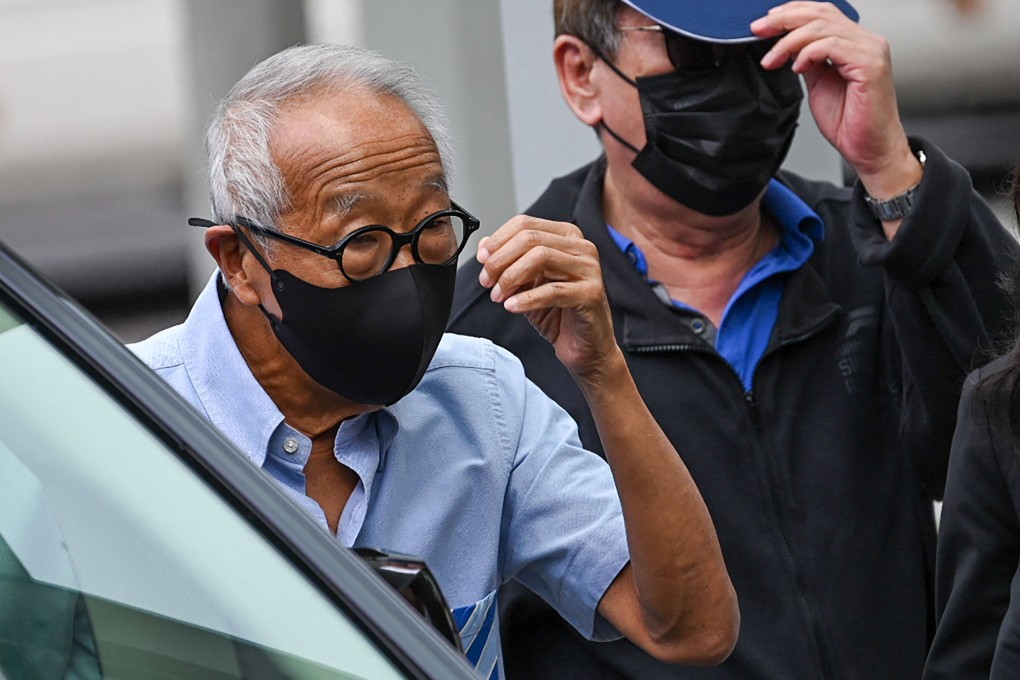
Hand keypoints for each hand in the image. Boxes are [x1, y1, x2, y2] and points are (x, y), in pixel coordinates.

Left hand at [476, 216, 620, 382]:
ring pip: (541, 258)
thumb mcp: (527, 283)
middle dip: (500, 260)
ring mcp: (589, 269)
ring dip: (511, 277)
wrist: (583, 347)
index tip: (482, 259)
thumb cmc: (558, 314)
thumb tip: (485, 246)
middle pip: (531, 239)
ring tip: (498, 296)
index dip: (498, 241)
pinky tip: (512, 306)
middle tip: (487, 281)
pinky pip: (552, 291)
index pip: (525, 224)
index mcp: (567, 237)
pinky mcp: (591, 294)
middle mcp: (581, 248)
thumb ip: (509, 262)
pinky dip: (526, 299)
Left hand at [751, 2, 921, 199]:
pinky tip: (796, 67)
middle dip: (784, 19)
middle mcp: (866, 41)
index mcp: (855, 42)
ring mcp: (870, 51)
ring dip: (789, 41)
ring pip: (822, 27)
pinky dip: (808, 53)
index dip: (790, 13)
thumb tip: (788, 46)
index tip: (763, 25)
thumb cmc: (850, 122)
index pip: (821, 12)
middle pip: (820, 13)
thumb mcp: (819, 83)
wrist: (869, 149)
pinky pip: (831, 46)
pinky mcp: (870, 65)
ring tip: (772, 59)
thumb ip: (808, 60)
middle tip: (758, 30)